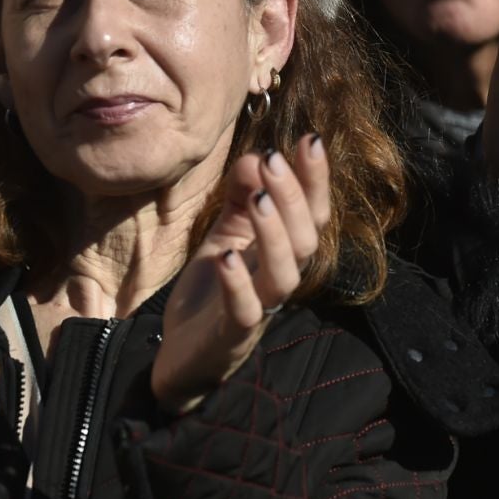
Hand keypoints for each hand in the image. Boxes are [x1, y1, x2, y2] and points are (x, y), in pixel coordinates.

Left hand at [155, 138, 330, 412]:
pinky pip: (245, 310)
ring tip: (259, 200)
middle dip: (294, 198)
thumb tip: (257, 157)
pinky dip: (238, 284)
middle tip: (273, 160)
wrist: (181, 357)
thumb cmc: (212, 293)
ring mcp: (259, 310)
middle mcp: (279, 281)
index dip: (316, 181)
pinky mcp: (232, 335)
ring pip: (285, 275)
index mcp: (282, 255)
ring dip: (275, 234)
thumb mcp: (225, 236)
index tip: (310, 140)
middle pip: (306, 240)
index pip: (312, 216)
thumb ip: (241, 198)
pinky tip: (227, 258)